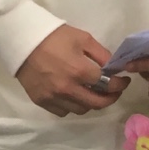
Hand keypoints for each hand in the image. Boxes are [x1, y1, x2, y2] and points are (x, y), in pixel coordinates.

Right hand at [16, 25, 130, 116]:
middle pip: (96, 103)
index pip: (108, 85)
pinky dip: (72, 106)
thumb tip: (114, 68)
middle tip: (114, 92)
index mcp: (80, 71)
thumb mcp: (84, 39)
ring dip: (91, 103)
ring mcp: (53, 97)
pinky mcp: (41, 101)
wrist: (24, 41)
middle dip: (110, 98)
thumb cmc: (56, 37)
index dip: (120, 84)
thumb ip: (102, 55)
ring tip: (94, 92)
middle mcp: (67, 89)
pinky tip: (75, 95)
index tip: (124, 81)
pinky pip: (63, 112)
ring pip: (80, 110)